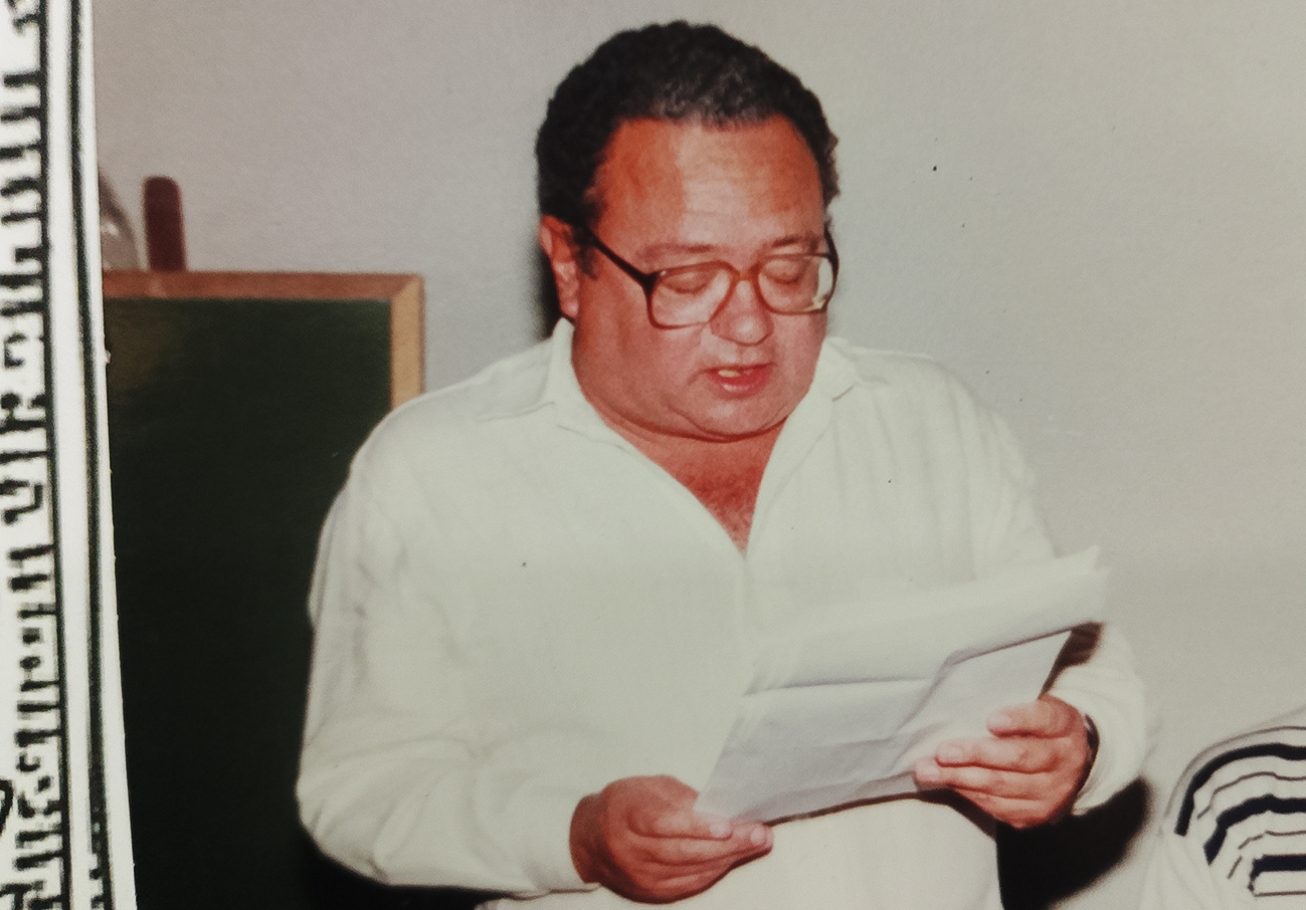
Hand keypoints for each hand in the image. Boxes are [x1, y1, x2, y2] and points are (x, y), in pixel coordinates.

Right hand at [570, 775, 772, 901]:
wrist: (590, 839)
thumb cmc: (625, 805)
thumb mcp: (648, 787)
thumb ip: (681, 797)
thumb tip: (719, 808)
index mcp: (625, 815)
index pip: (663, 824)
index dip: (696, 826)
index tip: (728, 825)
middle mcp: (629, 850)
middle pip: (683, 851)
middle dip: (726, 844)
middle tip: (759, 834)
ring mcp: (639, 876)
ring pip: (690, 870)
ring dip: (728, 857)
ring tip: (756, 843)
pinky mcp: (650, 892)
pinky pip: (689, 883)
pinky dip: (715, 870)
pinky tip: (733, 857)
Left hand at [912, 694, 1090, 828]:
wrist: (1071, 764)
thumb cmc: (1038, 725)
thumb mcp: (1035, 704)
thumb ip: (1009, 702)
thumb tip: (961, 704)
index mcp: (1064, 725)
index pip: (1044, 719)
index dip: (1019, 720)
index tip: (991, 721)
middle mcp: (1064, 760)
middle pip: (1019, 758)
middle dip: (976, 755)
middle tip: (943, 752)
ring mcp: (1053, 792)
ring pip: (1003, 786)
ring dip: (960, 778)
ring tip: (928, 771)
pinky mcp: (1037, 813)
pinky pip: (998, 806)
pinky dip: (969, 793)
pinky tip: (947, 782)